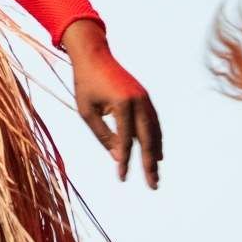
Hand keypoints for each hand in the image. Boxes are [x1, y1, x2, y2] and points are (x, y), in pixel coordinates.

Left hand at [65, 20, 162, 188]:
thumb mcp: (87, 110)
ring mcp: (145, 99)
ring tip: (155, 173)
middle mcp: (139, 102)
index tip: (122, 178)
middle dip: (150, 164)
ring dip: (155, 153)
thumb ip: (103, 134)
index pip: (126, 140)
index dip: (125, 161)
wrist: (94, 56)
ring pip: (154, 132)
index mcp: (123, 104)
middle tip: (153, 185)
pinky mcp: (145, 98)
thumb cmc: (85, 84)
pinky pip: (153, 123)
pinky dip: (155, 139)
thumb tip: (119, 157)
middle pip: (148, 139)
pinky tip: (156, 153)